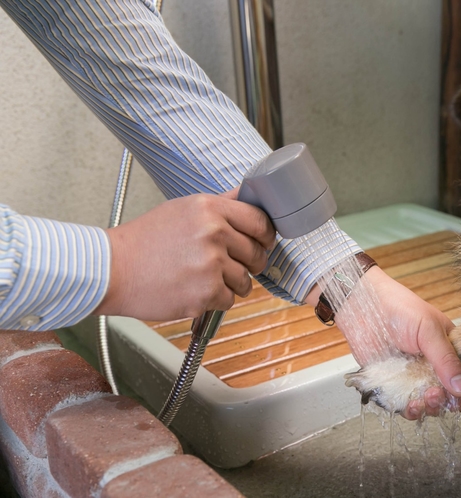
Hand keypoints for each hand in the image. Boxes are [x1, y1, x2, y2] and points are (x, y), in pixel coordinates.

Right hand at [94, 190, 274, 320]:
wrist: (112, 270)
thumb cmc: (144, 241)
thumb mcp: (182, 209)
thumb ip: (220, 204)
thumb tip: (249, 195)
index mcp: (209, 209)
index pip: (260, 221)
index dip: (265, 235)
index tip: (262, 242)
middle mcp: (213, 233)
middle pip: (257, 253)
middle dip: (250, 263)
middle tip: (232, 264)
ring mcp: (210, 264)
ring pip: (245, 281)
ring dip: (231, 284)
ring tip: (205, 278)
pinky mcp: (205, 293)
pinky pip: (229, 300)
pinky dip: (215, 300)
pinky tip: (194, 290)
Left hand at [309, 267, 460, 418]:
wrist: (362, 306)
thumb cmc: (399, 309)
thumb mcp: (428, 330)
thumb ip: (446, 359)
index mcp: (450, 348)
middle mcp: (435, 365)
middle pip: (453, 393)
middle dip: (453, 400)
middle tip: (444, 395)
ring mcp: (415, 377)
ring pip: (431, 404)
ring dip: (433, 407)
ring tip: (426, 398)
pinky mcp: (394, 386)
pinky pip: (407, 406)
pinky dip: (411, 411)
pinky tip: (410, 405)